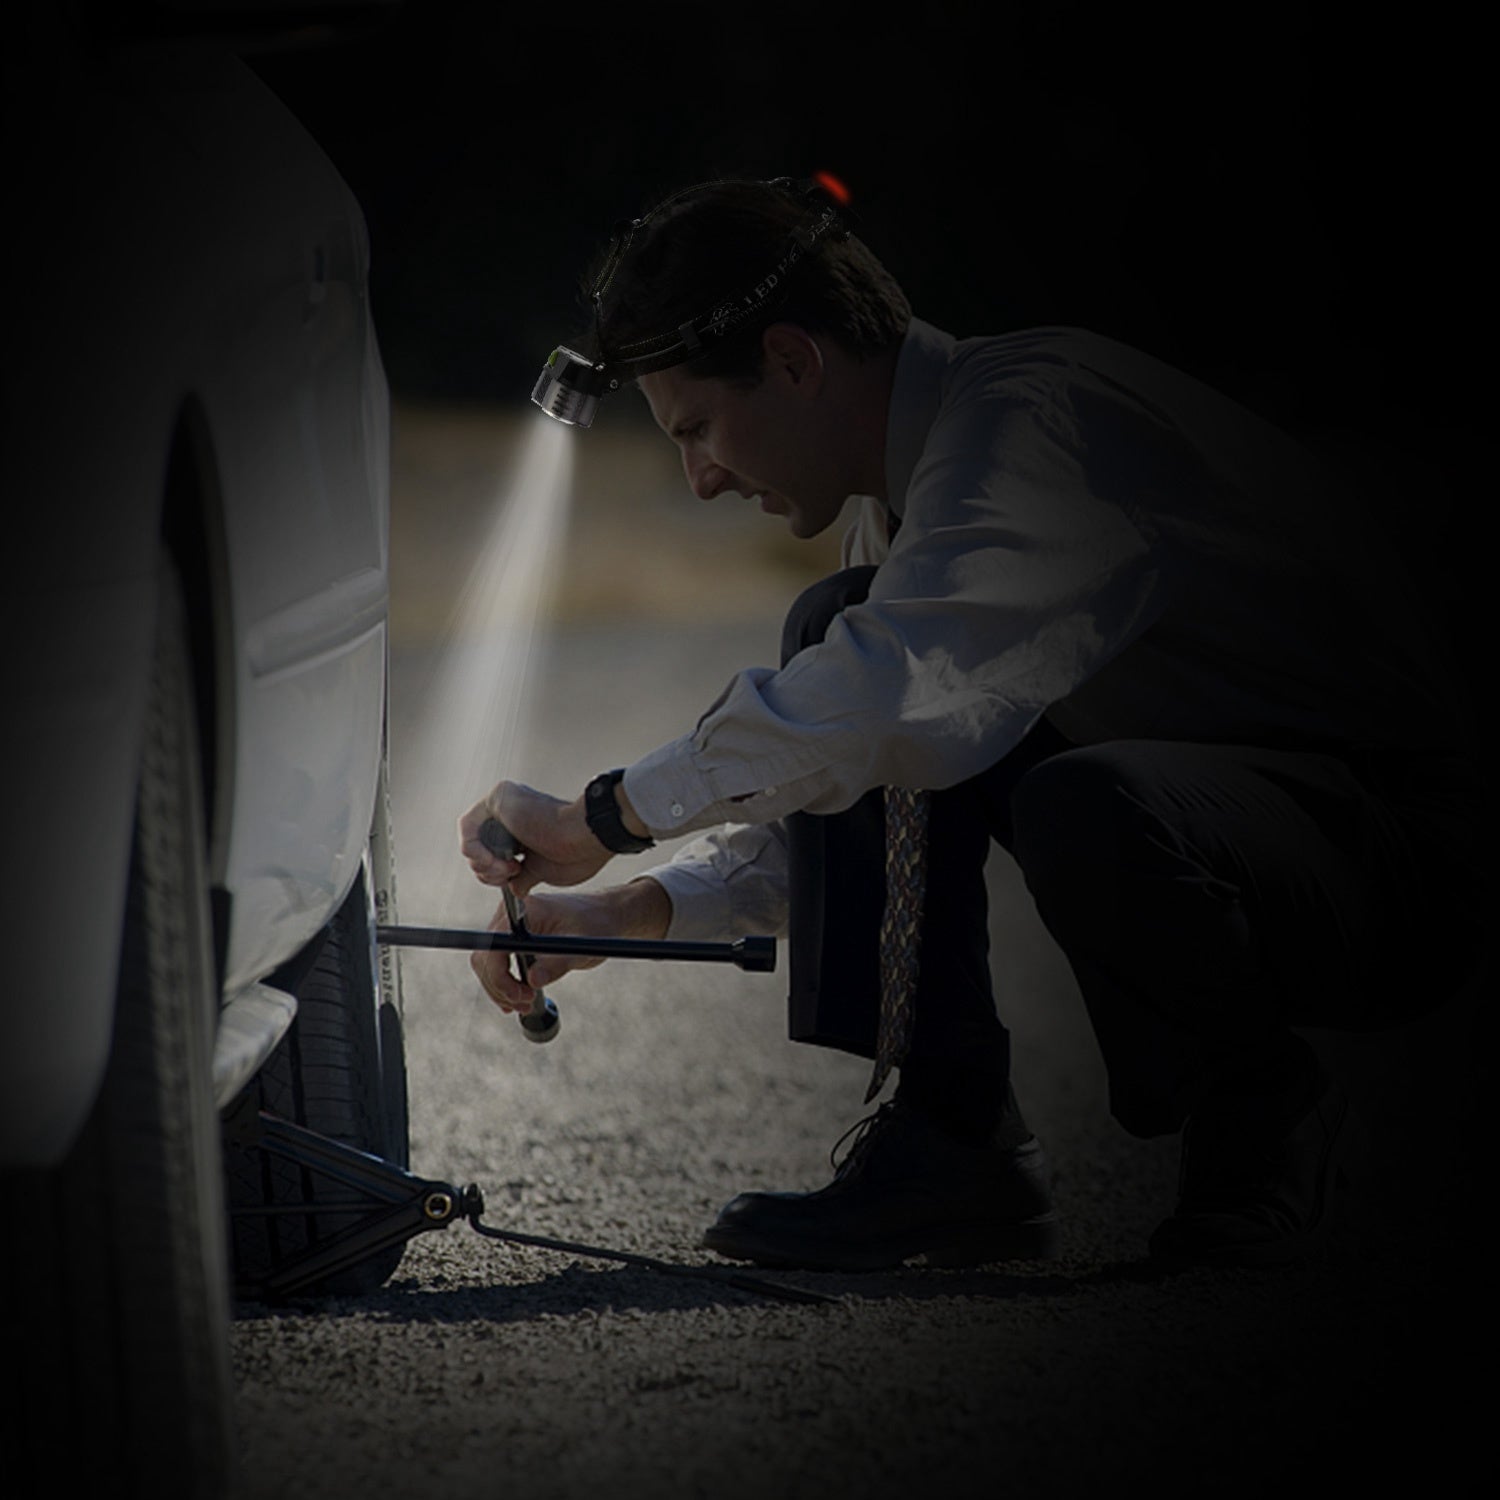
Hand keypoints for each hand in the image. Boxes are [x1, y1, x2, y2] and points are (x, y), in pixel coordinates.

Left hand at [458, 780, 608, 894]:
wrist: (586, 837)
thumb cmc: (575, 853)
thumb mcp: (541, 872)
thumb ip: (523, 877)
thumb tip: (516, 889)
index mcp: (525, 828)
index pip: (494, 853)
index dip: (495, 873)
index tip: (512, 878)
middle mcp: (514, 813)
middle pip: (480, 847)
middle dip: (488, 871)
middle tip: (511, 873)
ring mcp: (506, 803)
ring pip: (472, 838)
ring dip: (484, 864)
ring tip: (510, 867)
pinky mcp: (498, 798)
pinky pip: (467, 825)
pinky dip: (476, 850)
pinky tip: (495, 859)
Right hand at [470, 879, 672, 1010]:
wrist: (605, 917)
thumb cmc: (597, 927)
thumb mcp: (582, 946)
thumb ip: (558, 963)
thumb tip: (533, 981)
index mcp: (523, 910)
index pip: (494, 946)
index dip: (500, 976)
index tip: (522, 997)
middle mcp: (509, 917)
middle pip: (485, 958)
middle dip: (500, 986)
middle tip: (526, 1005)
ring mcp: (510, 928)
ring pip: (487, 965)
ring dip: (502, 989)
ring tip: (526, 1005)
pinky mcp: (514, 940)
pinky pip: (498, 965)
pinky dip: (504, 984)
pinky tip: (518, 1000)